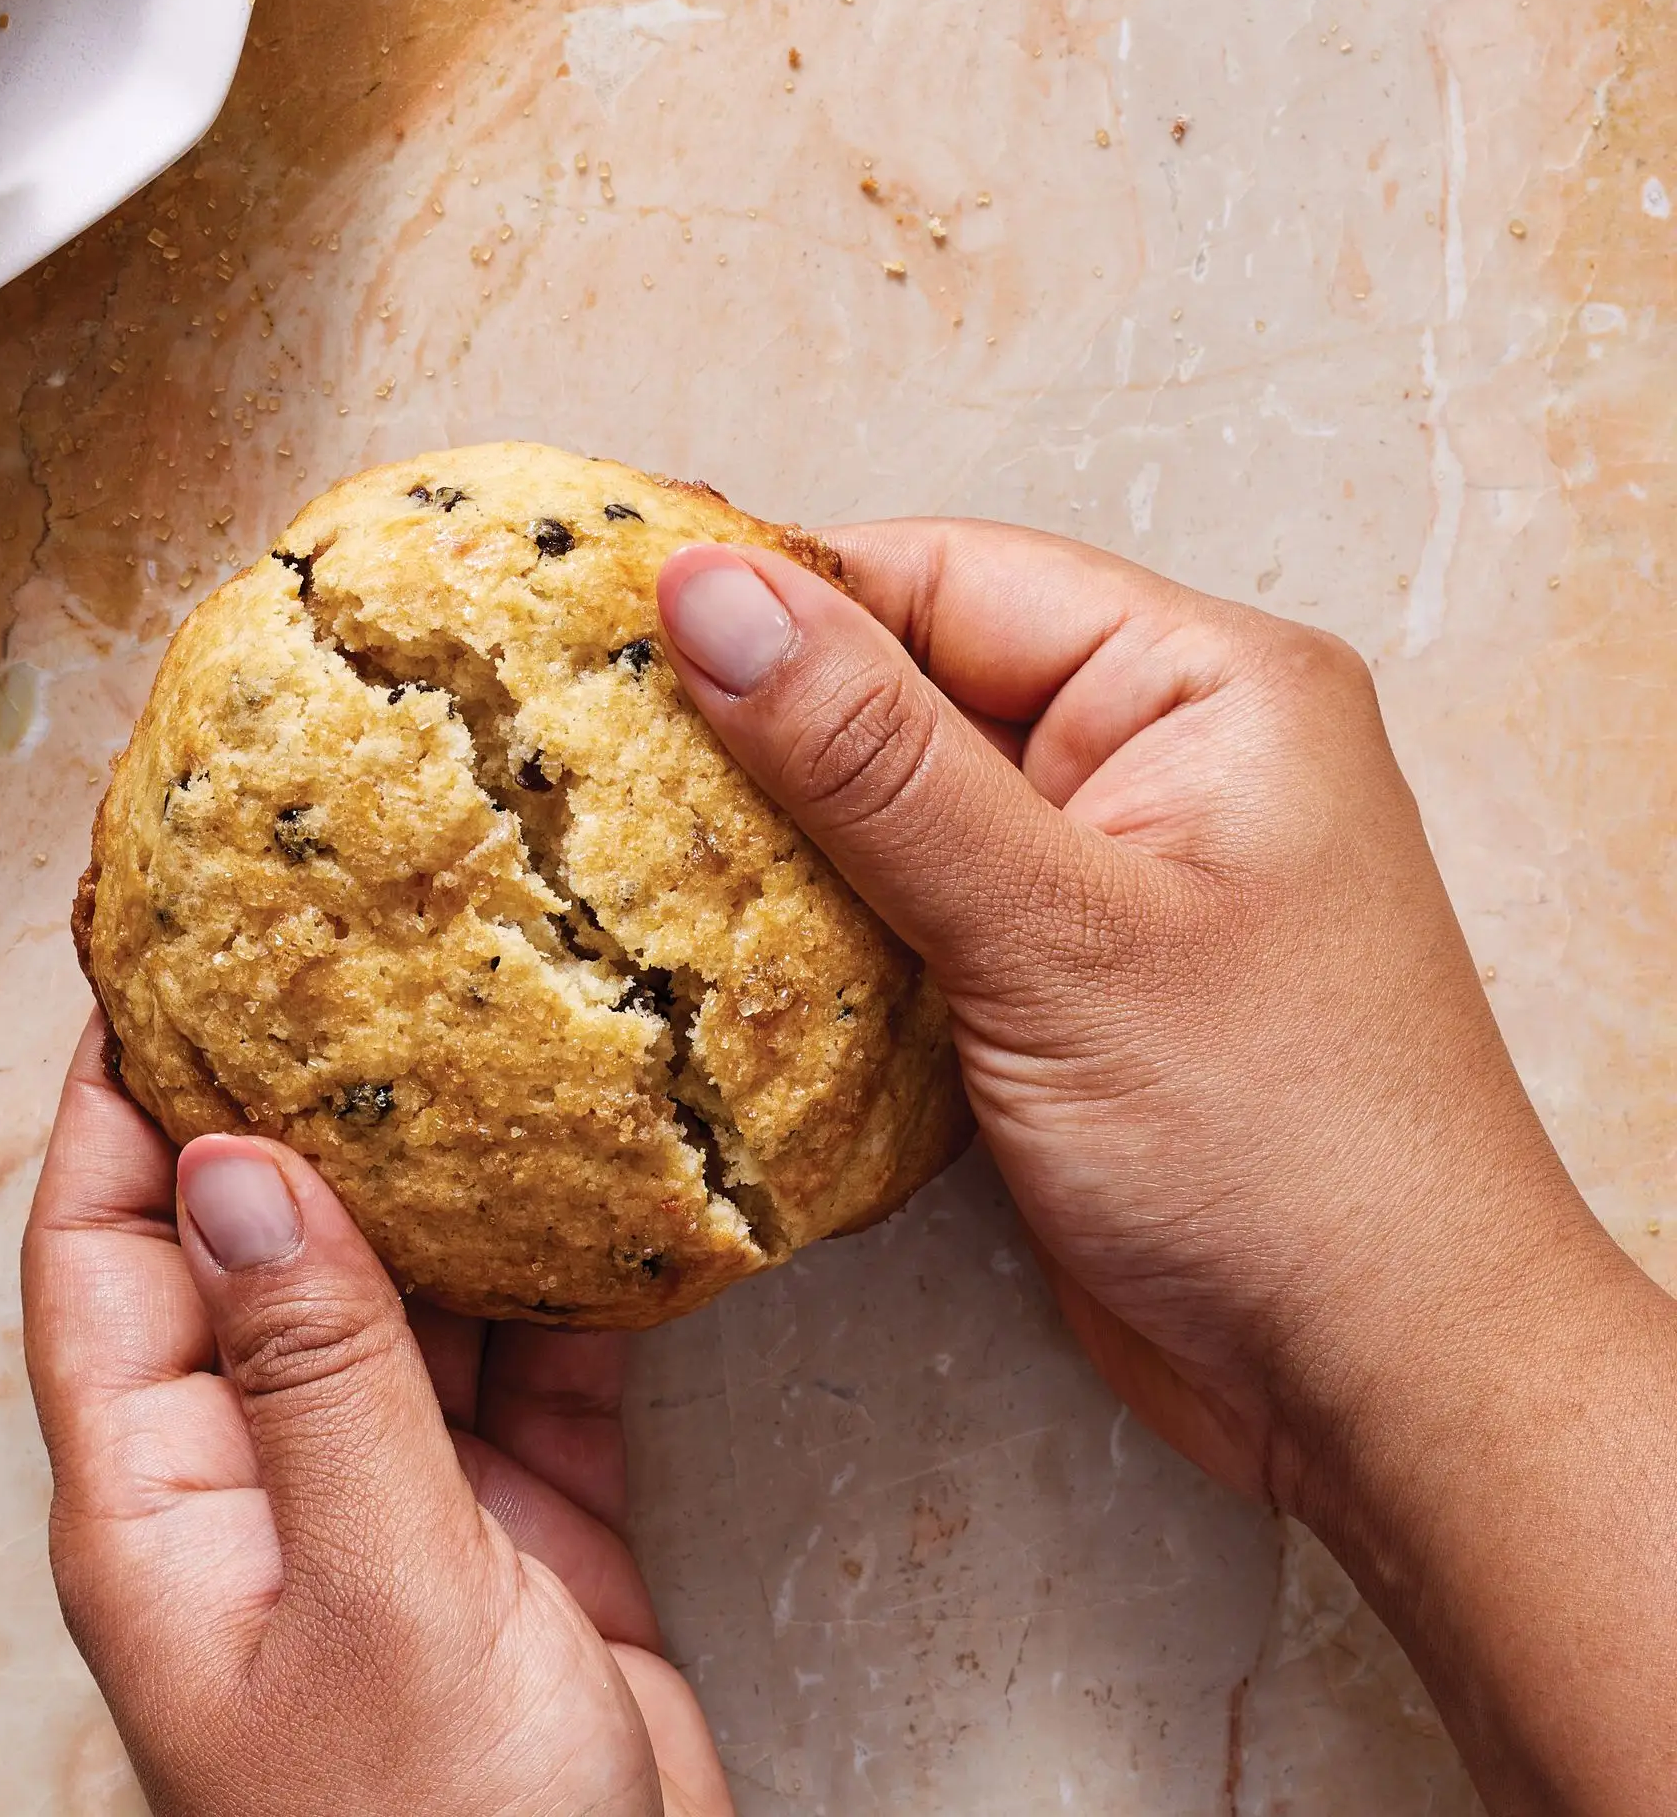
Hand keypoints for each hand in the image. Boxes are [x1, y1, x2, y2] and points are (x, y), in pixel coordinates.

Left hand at [21, 1017, 735, 1816]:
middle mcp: (261, 1480)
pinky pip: (525, 1358)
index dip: (121, 1094)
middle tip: (363, 949)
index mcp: (161, 1506)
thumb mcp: (378, 1603)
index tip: (170, 949)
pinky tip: (598, 1177)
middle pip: (253, 1243)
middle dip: (301, 1100)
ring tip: (488, 1027)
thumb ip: (318, 1378)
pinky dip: (561, 1275)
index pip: (100, 1246)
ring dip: (443, 1175)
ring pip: (397, 1289)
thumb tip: (230, 1164)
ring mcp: (391, 1503)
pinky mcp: (516, 1528)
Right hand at [656, 522, 1676, 1816]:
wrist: (1390, 1397)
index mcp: (1199, 684)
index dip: (776, 601)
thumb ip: (871, 758)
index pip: (939, 578)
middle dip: (760, 731)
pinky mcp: (1056, 977)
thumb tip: (707, 590)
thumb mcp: (1057, 932)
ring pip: (889, 806)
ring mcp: (1103, 871)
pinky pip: (905, 908)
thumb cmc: (1283, 1153)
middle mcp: (1153, 754)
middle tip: (585, 756)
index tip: (609, 632)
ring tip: (619, 853)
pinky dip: (819, 932)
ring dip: (776, 844)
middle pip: (904, 687)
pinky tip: (716, 956)